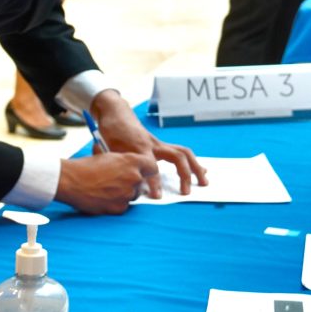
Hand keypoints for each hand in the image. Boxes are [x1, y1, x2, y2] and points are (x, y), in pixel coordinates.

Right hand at [57, 152, 158, 213]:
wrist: (70, 181)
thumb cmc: (85, 167)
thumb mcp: (108, 157)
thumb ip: (124, 163)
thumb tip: (132, 169)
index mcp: (131, 161)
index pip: (152, 167)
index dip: (147, 170)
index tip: (143, 173)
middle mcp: (133, 177)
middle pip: (142, 183)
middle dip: (133, 184)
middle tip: (117, 183)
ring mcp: (127, 194)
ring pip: (133, 196)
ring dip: (124, 194)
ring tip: (106, 190)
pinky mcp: (119, 207)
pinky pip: (123, 206)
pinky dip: (115, 204)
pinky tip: (102, 198)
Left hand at [91, 89, 207, 197]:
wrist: (116, 114)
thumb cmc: (109, 134)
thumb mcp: (106, 149)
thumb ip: (114, 164)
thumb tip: (117, 182)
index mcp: (139, 148)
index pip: (152, 168)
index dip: (154, 183)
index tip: (157, 197)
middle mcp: (153, 145)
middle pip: (177, 158)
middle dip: (184, 175)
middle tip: (186, 192)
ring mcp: (159, 144)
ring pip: (184, 153)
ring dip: (196, 167)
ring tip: (204, 182)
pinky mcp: (162, 145)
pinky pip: (181, 152)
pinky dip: (192, 162)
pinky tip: (200, 170)